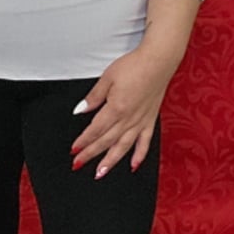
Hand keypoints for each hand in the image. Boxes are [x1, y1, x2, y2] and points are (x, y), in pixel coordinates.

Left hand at [70, 47, 177, 177]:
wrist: (159, 60)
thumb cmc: (134, 66)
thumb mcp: (107, 77)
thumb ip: (94, 97)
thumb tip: (80, 110)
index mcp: (116, 108)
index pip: (95, 129)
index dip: (83, 141)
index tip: (74, 149)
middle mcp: (129, 118)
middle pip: (106, 141)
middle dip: (90, 154)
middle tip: (78, 164)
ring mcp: (141, 121)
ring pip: (123, 147)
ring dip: (111, 161)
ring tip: (100, 173)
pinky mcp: (150, 120)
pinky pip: (145, 142)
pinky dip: (139, 156)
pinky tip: (133, 165)